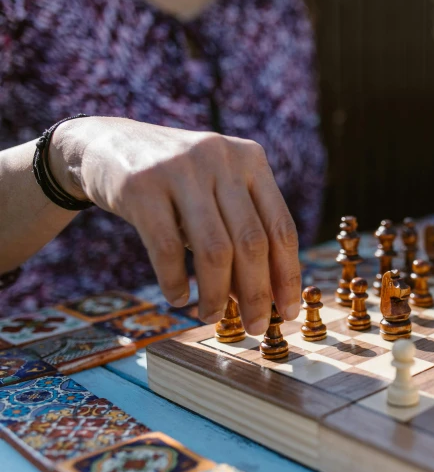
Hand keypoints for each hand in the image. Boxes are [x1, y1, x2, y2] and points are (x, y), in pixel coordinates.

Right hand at [50, 116, 300, 334]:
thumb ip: (241, 232)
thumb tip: (262, 297)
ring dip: (216, 295)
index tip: (287, 312)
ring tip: (210, 317)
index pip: (281, 227)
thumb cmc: (176, 182)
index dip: (287, 275)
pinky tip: (179, 298)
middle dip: (257, 293)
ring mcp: (180, 169)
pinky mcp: (141, 185)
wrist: (107, 144)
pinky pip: (167, 248)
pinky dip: (175, 281)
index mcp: (251, 160)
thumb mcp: (217, 191)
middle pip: (252, 242)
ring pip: (214, 249)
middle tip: (255, 327)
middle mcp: (221, 159)